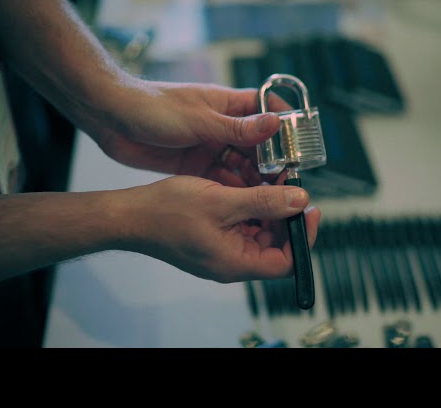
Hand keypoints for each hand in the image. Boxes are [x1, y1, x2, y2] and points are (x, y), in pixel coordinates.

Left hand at [84, 78, 291, 186]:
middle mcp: (223, 126)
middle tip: (287, 185)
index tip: (301, 149)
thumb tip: (276, 124)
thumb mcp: (200, 120)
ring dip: (254, 181)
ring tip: (270, 200)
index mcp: (228, 105)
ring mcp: (210, 146)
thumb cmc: (154, 108)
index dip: (286, 128)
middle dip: (273, 164)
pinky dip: (234, 190)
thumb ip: (237, 127)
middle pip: (258, 146)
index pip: (268, 111)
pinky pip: (222, 179)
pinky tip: (245, 204)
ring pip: (241, 166)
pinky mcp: (196, 165)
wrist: (112, 119)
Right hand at [120, 175, 320, 281]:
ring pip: (258, 231)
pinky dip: (249, 205)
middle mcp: (231, 261)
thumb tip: (299, 201)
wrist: (130, 215)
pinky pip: (240, 224)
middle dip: (285, 214)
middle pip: (274, 244)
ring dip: (267, 206)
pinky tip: (247, 183)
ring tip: (270, 178)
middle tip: (288, 184)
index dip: (303, 237)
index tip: (310, 209)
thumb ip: (264, 202)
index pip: (286, 262)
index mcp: (236, 262)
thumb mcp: (222, 201)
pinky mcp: (213, 238)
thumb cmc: (167, 212)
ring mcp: (221, 250)